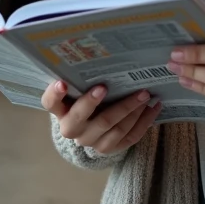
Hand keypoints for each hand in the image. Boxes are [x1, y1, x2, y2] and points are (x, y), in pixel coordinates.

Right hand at [41, 80, 161, 154]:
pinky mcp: (111, 149)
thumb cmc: (83, 101)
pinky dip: (144, 122)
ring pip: (112, 128)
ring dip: (129, 109)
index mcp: (60, 111)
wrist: (89, 130)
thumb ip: (79, 79)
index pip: (50, 102)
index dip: (55, 93)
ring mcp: (92, 142)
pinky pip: (130, 137)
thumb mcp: (76, 91)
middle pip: (83, 117)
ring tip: (144, 94)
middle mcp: (72, 129)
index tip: (62, 82)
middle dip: (94, 102)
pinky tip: (154, 107)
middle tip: (105, 86)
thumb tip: (97, 54)